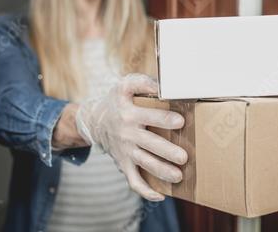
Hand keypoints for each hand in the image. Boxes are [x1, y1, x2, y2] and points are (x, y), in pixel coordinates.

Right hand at [75, 73, 187, 200]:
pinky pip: (133, 181)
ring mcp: (125, 150)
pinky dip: (146, 191)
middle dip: (167, 151)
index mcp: (129, 112)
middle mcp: (127, 132)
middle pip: (149, 143)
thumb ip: (143, 83)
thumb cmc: (118, 101)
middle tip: (183, 157)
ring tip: (178, 176)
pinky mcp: (124, 164)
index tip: (180, 121)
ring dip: (161, 171)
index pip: (149, 115)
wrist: (94, 120)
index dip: (163, 118)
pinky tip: (161, 195)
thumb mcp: (125, 85)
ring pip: (144, 164)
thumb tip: (163, 86)